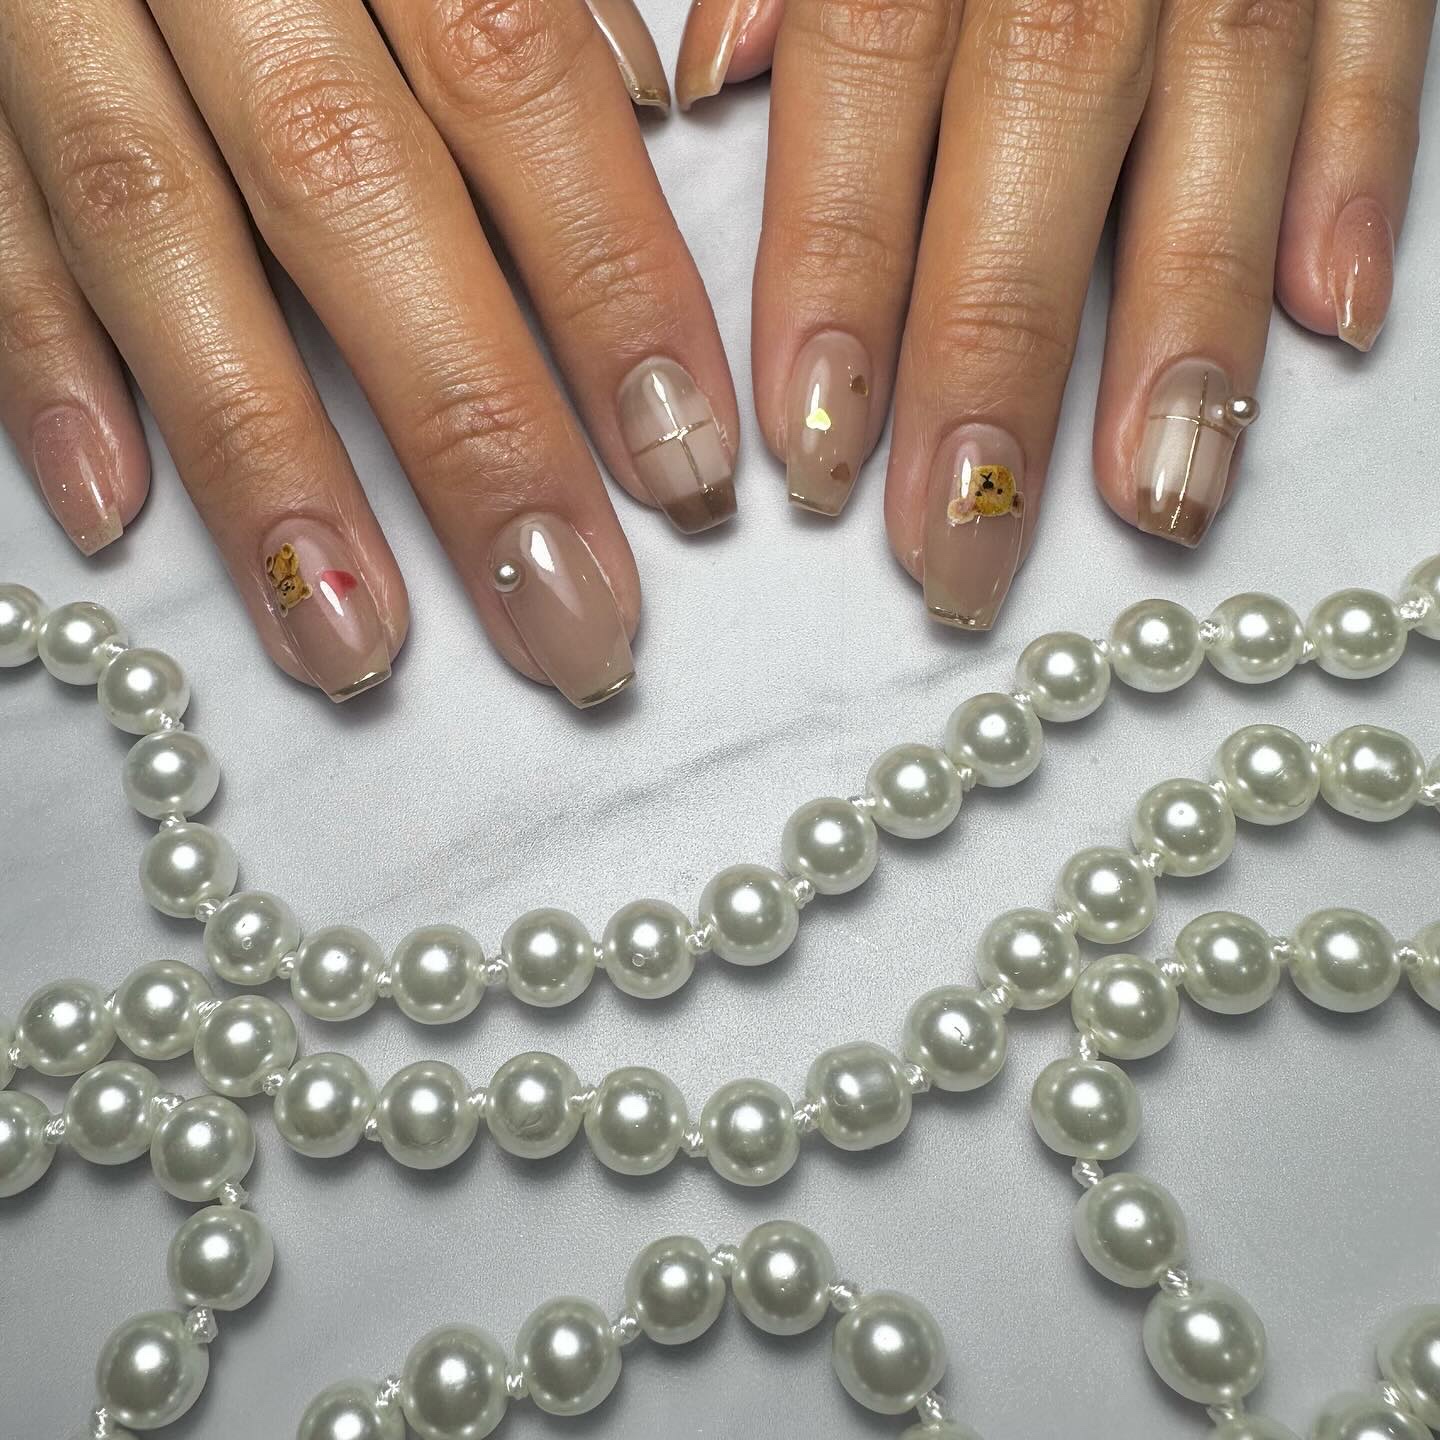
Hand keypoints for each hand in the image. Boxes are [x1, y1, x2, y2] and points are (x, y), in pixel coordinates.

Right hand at [0, 0, 736, 706]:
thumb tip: (654, 117)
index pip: (519, 85)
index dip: (611, 286)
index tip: (689, 468)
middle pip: (355, 196)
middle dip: (471, 431)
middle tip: (572, 625)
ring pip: (159, 231)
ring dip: (266, 462)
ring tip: (358, 648)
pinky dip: (37, 359)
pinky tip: (109, 512)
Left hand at [678, 0, 1431, 626]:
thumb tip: (711, 83)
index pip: (867, 76)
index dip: (838, 273)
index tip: (811, 450)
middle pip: (1041, 125)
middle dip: (997, 359)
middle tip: (954, 550)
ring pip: (1224, 99)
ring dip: (1189, 317)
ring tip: (1156, 499)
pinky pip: (1382, 11)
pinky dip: (1363, 160)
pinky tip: (1338, 316)